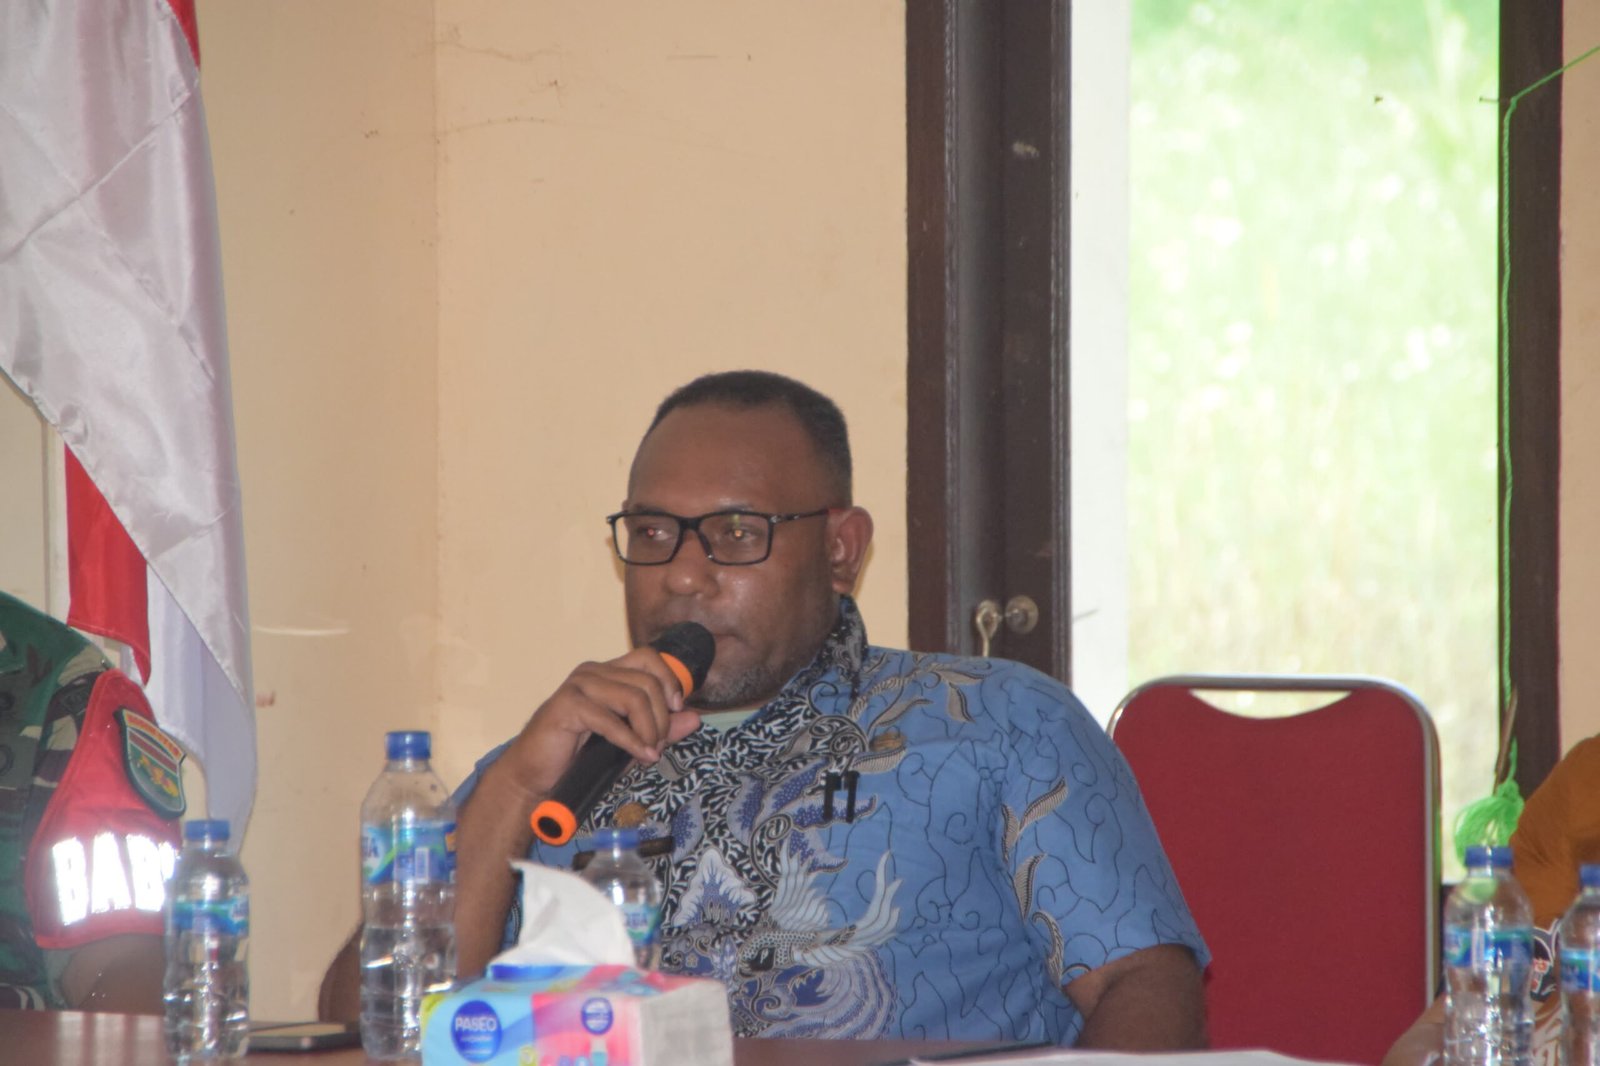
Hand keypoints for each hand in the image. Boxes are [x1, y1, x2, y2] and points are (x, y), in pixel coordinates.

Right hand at [501, 648, 703, 799]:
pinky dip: (631, 740)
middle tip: (659, 744)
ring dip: (649, 729)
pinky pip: (611, 719)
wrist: (535, 773)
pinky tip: (640, 755)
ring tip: (650, 751)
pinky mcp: (567, 706)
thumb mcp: (629, 739)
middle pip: (646, 680)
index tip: (678, 708)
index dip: (669, 679)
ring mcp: (578, 686)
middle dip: (662, 716)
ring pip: (633, 697)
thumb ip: (660, 727)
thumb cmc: (579, 755)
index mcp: (606, 672)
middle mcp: (593, 672)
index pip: (648, 657)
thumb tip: (694, 718)